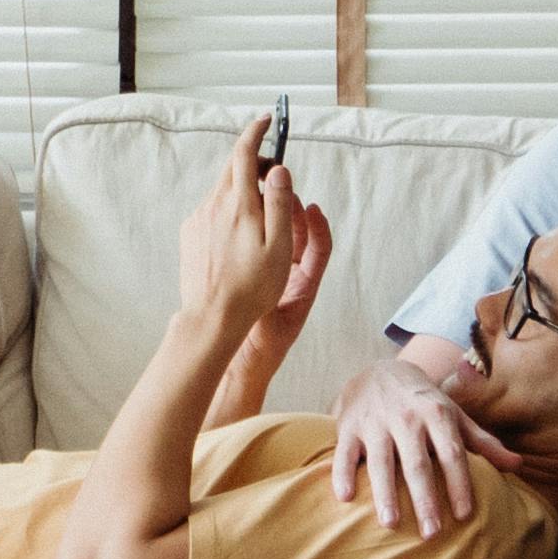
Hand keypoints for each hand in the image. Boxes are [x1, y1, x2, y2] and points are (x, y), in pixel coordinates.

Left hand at [174, 117, 300, 329]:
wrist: (211, 317)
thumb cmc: (253, 287)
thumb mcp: (279, 246)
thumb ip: (280, 203)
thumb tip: (279, 169)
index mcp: (239, 204)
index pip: (245, 153)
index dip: (257, 132)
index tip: (267, 120)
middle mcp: (214, 204)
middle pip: (233, 167)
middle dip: (254, 161)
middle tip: (274, 175)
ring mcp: (199, 218)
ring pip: (223, 190)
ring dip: (242, 189)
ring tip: (261, 218)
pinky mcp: (190, 232)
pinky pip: (212, 209)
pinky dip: (229, 209)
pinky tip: (239, 238)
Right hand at [207, 199, 335, 425]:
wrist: (238, 366)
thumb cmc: (260, 351)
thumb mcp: (268, 327)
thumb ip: (268, 304)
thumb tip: (266, 278)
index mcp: (303, 290)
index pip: (319, 252)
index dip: (319, 229)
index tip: (312, 208)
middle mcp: (290, 280)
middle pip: (298, 239)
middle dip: (293, 214)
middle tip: (284, 191)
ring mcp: (272, 277)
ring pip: (278, 239)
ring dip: (274, 218)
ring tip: (265, 197)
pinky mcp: (253, 276)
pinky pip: (258, 248)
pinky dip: (255, 231)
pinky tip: (244, 219)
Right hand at [330, 353, 525, 540]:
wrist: (379, 370)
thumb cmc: (424, 403)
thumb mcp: (455, 416)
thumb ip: (483, 442)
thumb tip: (518, 465)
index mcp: (437, 415)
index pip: (452, 454)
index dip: (459, 484)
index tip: (464, 515)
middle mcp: (406, 418)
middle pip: (417, 463)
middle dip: (425, 498)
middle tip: (432, 532)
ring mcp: (375, 422)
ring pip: (380, 462)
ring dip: (384, 493)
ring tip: (390, 524)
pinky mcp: (348, 427)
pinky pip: (343, 453)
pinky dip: (342, 474)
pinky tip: (345, 498)